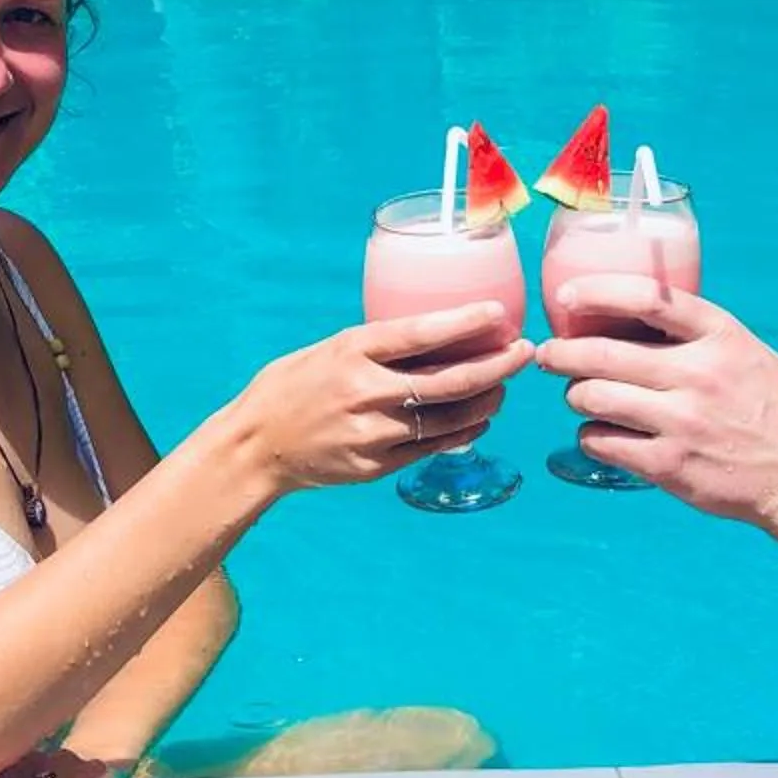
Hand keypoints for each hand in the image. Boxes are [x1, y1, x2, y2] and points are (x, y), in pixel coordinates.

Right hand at [236, 301, 532, 493]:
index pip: (419, 333)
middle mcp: (365, 391)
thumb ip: (376, 346)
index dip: (464, 322)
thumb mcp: (328, 349)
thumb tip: (436, 333)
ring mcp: (372, 433)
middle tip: (523, 352)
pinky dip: (463, 432)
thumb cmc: (291, 387)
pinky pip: (433, 447)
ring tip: (503, 386)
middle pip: (448, 380)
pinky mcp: (376, 465)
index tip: (499, 312)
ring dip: (486, 401)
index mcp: (351, 351)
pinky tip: (479, 419)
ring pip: (449, 418)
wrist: (255, 446)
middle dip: (495, 366)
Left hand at [532, 275, 777, 525]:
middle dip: (562, 353)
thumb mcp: (745, 350)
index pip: (645, 298)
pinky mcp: (669, 466)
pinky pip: (600, 440)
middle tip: (550, 355)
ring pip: (591, 397)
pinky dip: (590, 434)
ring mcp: (682, 422)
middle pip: (601, 352)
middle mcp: (699, 374)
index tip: (567, 297)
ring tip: (580, 396)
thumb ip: (695, 332)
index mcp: (720, 335)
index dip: (595, 292)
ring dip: (575, 395)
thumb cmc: (772, 406)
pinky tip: (601, 432)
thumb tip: (627, 311)